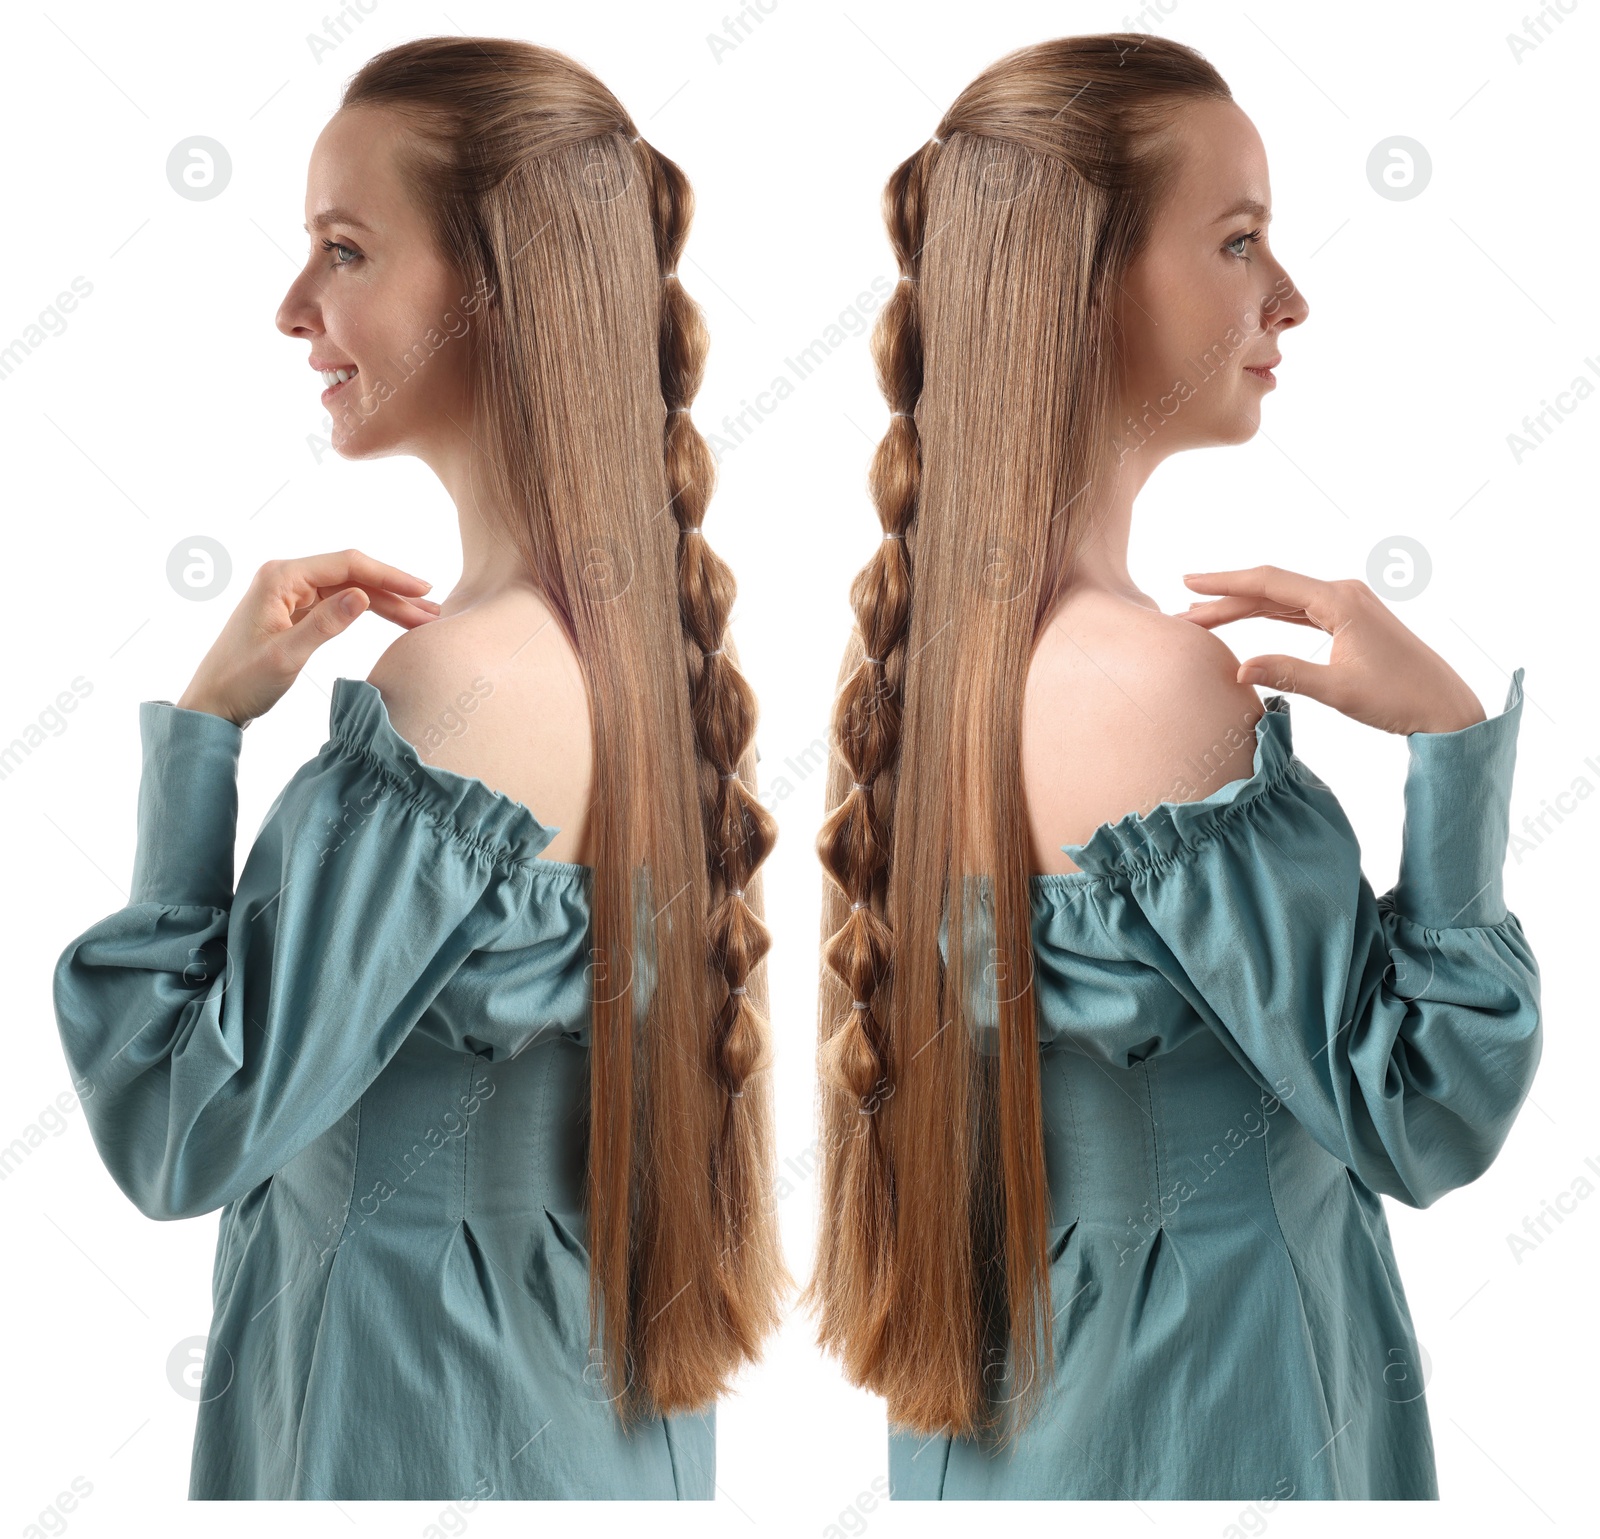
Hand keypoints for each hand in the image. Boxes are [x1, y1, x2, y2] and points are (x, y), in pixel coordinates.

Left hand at [175, 549, 439, 726]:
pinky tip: (390, 618)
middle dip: (394, 592)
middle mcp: (285, 578)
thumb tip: (363, 596)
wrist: (211, 703)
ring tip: (421, 618)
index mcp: (281, 578)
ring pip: (349, 590)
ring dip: (385, 603)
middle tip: (432, 611)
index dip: (389, 576)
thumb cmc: (242, 681)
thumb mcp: (287, 656)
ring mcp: (290, 594)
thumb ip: (326, 624)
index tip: (423, 590)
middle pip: (352, 575)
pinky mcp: (293, 611)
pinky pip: (337, 603)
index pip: (348, 565)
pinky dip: (367, 611)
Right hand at [1176, 565, 1486, 735]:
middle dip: (1226, 599)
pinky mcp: (1350, 620)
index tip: (1189, 582)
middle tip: (1183, 610)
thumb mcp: (1338, 690)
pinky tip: (1247, 617)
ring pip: (1283, 600)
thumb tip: (1239, 669)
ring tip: (1204, 617)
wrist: (1445, 706)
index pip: (1270, 583)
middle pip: (1271, 589)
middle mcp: (1343, 593)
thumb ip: (1287, 673)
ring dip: (1243, 607)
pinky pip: (1299, 610)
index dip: (1226, 583)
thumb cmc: (1399, 698)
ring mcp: (1348, 605)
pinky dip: (1269, 614)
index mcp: (1340, 601)